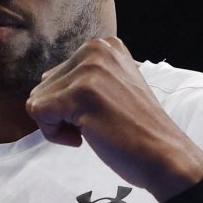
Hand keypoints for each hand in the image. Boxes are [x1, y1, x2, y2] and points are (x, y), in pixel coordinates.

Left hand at [25, 38, 202, 199]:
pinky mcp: (80, 93)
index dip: (69, 104)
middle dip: (61, 114)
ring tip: (92, 131)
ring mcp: (88, 70)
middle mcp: (95, 50)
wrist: (164, 156)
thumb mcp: (114, 86)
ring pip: (38, 100)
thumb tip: (43, 81)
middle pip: (44, 86)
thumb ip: (85, 77)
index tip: (98, 114)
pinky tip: (83, 139)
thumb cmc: (137, 131)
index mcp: (105, 46)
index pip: (57, 75)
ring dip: (58, 125)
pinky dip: (54, 134)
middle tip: (95, 126)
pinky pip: (38, 113)